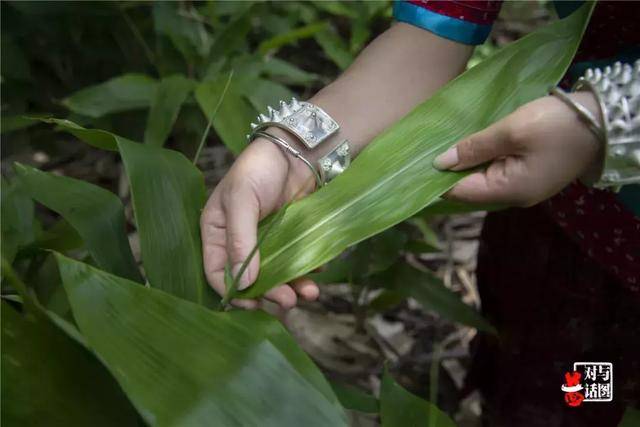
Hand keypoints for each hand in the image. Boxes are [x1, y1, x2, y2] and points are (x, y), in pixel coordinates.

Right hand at [200, 135, 319, 308]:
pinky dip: (306, 272)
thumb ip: (240, 239)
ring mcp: (266, 243)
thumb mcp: (242, 199)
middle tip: (287, 301)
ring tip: (309, 293)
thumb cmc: (260, 168)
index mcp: (216, 232)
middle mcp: (239, 242)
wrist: (299, 150)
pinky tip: (317, 273)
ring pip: (275, 276)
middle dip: (268, 293)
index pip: (215, 272)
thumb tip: (245, 281)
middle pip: (249, 280)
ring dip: (290, 287)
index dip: (233, 291)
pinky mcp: (289, 240)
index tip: (252, 302)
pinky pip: (295, 263)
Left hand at [433, 92, 602, 206]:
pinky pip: (497, 172)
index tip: (414, 165)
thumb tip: (440, 163)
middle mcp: (514, 197)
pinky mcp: (530, 176)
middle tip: (424, 151)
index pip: (459, 192)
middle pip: (470, 188)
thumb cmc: (557, 125)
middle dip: (449, 171)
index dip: (436, 180)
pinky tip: (471, 146)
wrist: (604, 121)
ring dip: (466, 164)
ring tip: (443, 146)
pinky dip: (483, 161)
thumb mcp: (511, 130)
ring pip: (483, 180)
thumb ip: (474, 147)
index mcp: (508, 191)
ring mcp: (523, 188)